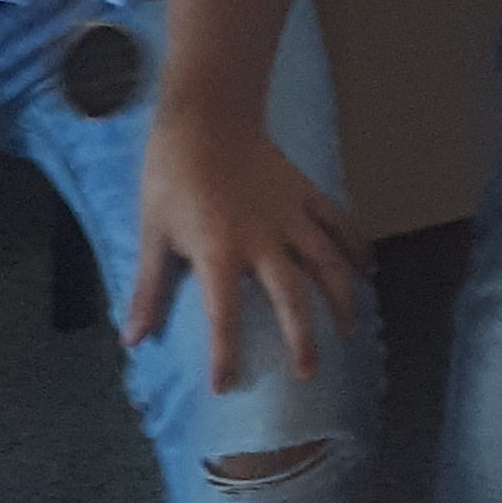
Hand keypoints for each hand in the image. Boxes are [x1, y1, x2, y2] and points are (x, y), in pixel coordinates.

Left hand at [125, 107, 367, 389]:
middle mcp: (262, 239)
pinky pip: (339, 223)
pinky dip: (356, 246)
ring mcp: (291, 215)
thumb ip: (149, 287)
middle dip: (303, 338)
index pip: (224, 316)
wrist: (208, 115)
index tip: (226, 387)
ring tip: (350, 329)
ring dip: (341, 299)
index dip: (225, 355)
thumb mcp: (152, 232)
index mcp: (219, 251)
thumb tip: (133, 339)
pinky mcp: (307, 194)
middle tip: (309, 373)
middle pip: (292, 297)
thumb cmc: (172, 175)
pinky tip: (368, 270)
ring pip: (326, 263)